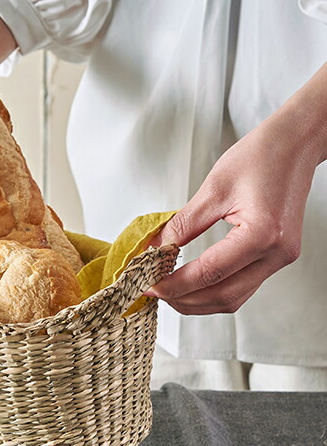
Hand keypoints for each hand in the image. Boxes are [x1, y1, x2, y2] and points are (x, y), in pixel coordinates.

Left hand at [146, 111, 321, 314]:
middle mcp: (277, 253)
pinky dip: (213, 291)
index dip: (174, 284)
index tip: (147, 286)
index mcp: (263, 234)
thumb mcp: (214, 188)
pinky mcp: (277, 258)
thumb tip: (155, 249)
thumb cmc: (263, 156)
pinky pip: (242, 288)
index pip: (208, 273)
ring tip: (168, 290)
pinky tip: (191, 285)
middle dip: (183, 299)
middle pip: (222, 296)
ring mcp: (280, 258)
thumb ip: (182, 225)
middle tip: (153, 290)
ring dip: (197, 301)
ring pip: (233, 299)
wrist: (297, 144)